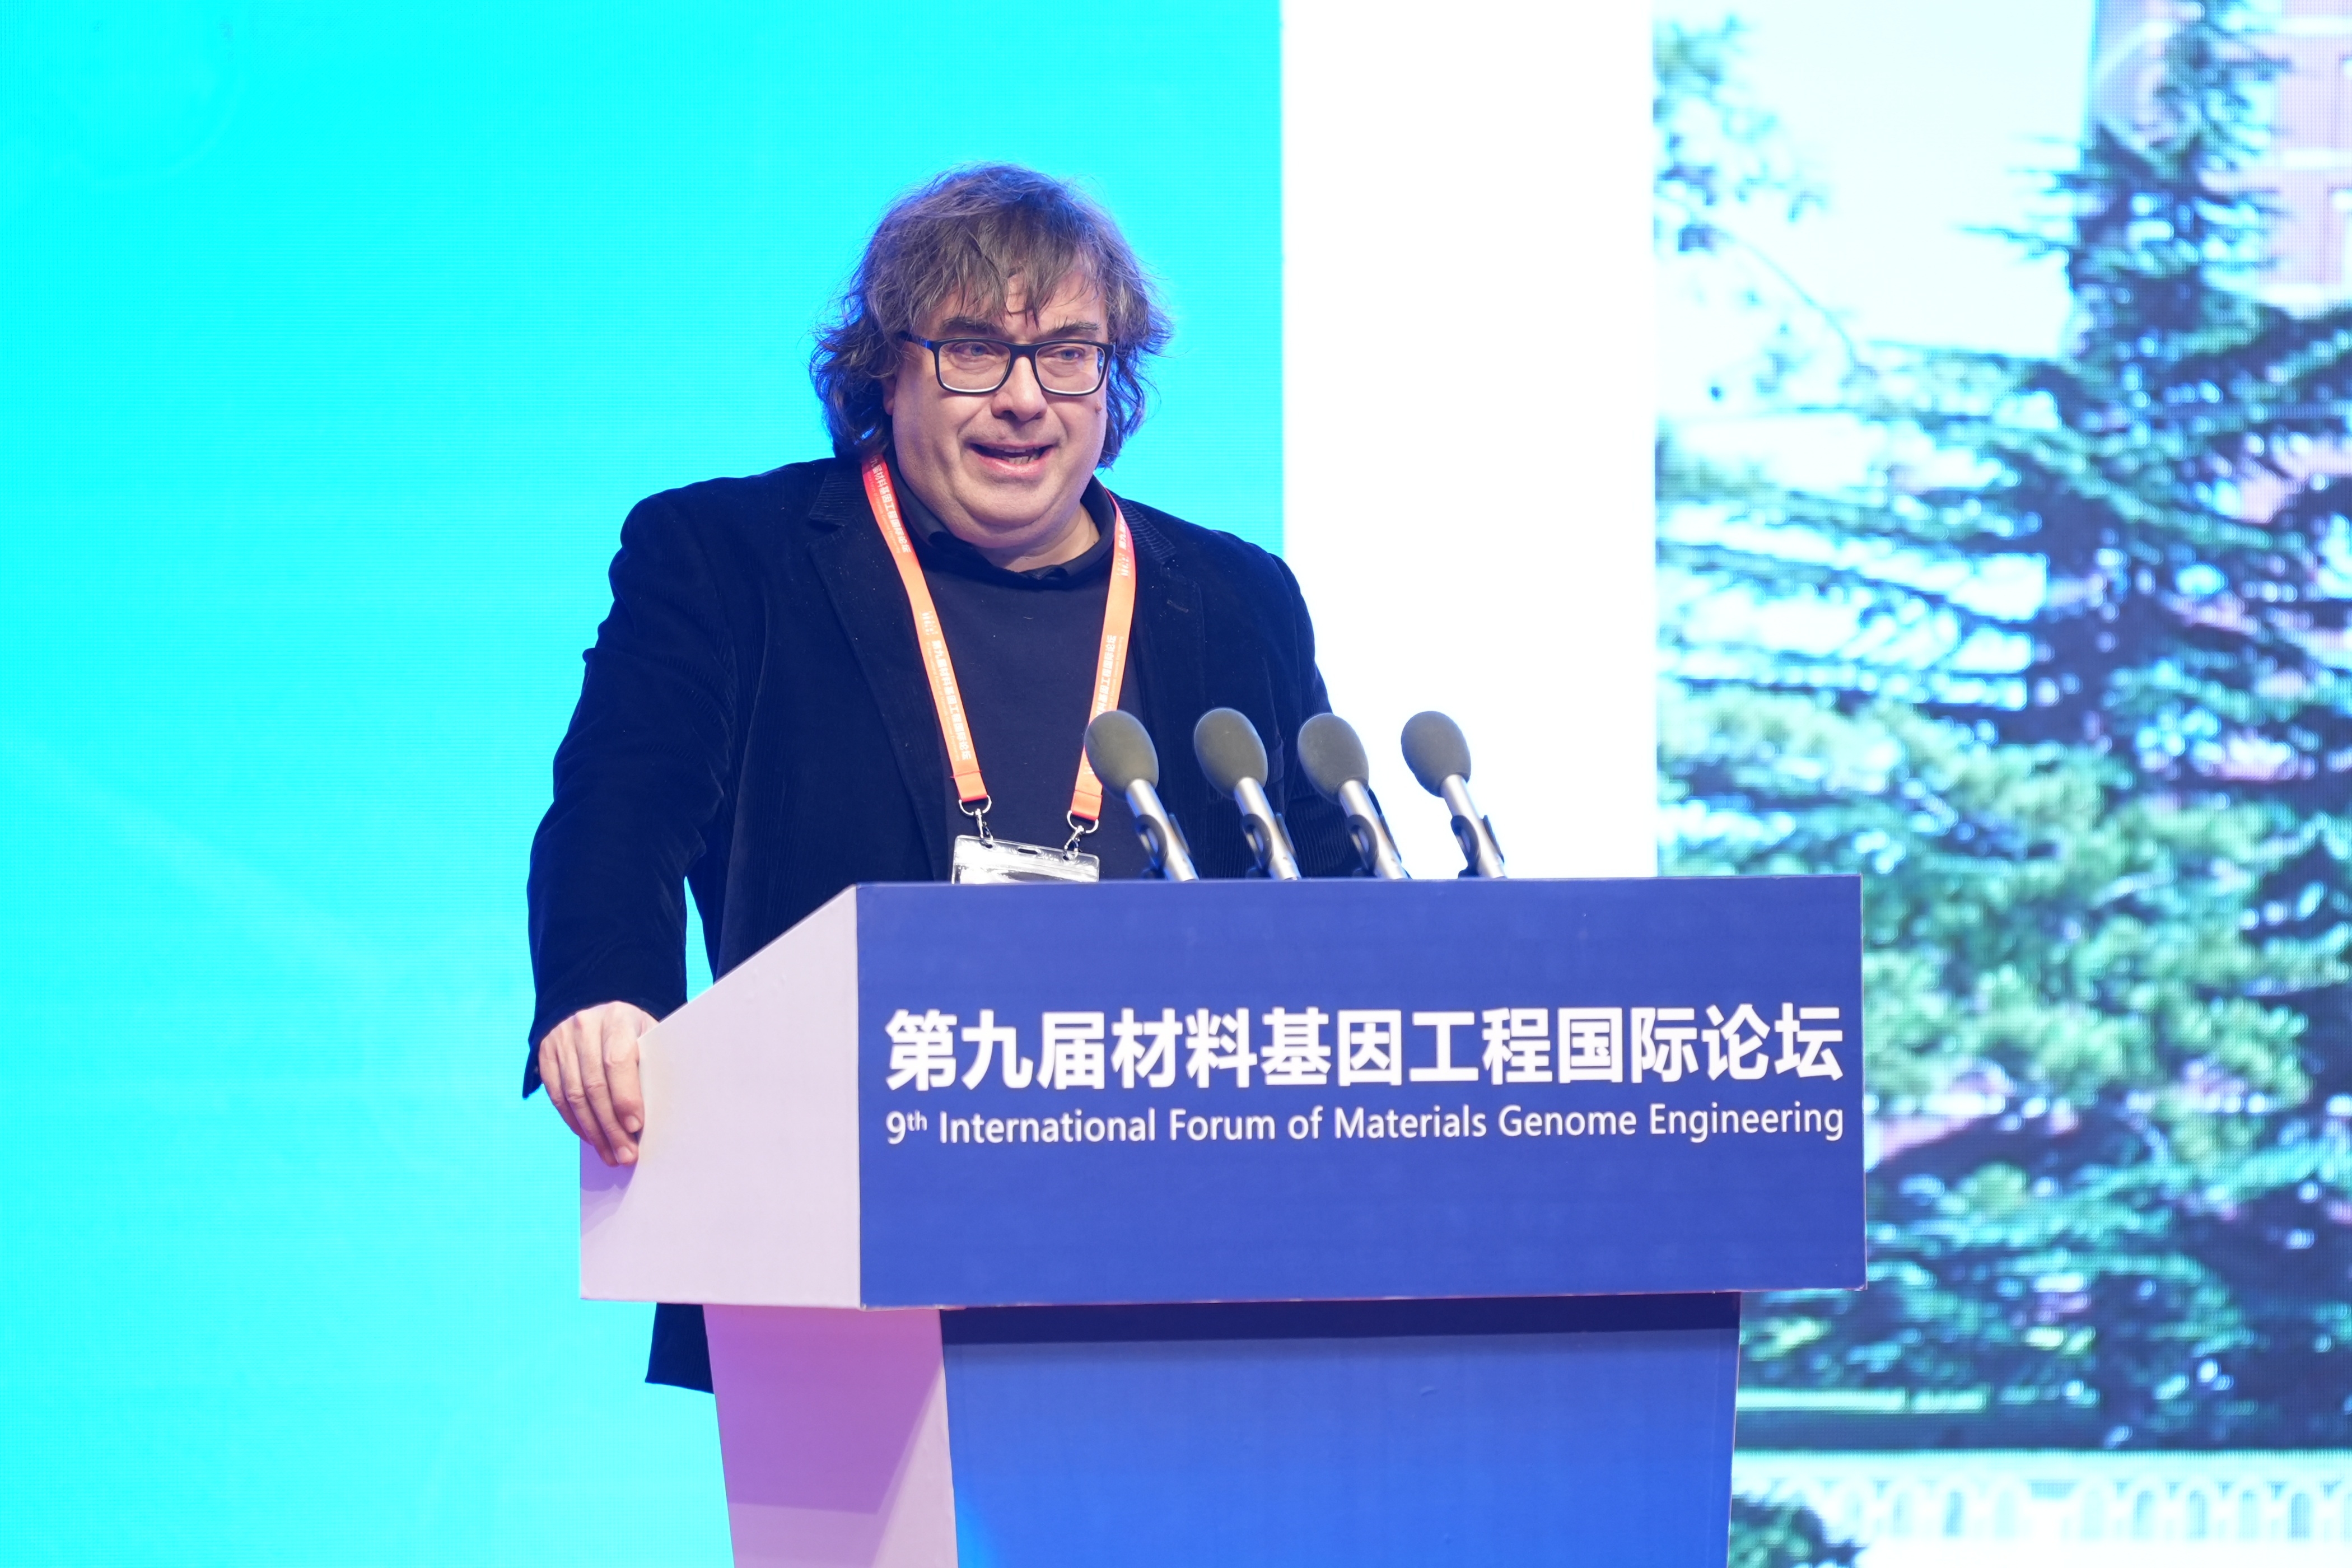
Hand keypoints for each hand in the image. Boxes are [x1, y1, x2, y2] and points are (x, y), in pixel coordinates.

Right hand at [538, 1001, 655, 1165]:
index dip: (625, 1097)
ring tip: (610, 1156)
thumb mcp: (647, 1034)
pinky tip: (591, 1139)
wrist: (595, 1008)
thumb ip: (650, 1064)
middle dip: (611, 1127)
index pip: (617, 1061)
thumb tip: (657, 1112)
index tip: (636, 1126)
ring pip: (573, 1096)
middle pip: (594, 1086)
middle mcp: (583, 1027)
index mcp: (617, 1018)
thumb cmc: (632, 1030)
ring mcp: (560, 1041)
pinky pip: (558, 1098)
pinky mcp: (545, 1056)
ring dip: (593, 1132)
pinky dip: (575, 1123)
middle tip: (626, 1155)